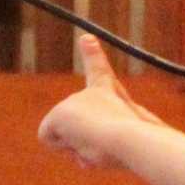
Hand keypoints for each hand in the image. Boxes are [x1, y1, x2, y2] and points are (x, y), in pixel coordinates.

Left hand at [38, 35, 160, 167]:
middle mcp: (88, 92)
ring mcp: (71, 102)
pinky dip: (62, 146)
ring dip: (77, 145)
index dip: (93, 54)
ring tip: (97, 143)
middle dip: (83, 139)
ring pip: (62, 134)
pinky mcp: (56, 115)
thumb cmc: (137, 137)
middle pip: (73, 125)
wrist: (127, 139)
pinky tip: (81, 143)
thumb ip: (113, 131)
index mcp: (108, 91)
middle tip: (103, 143)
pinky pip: (47, 138)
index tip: (87, 38)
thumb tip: (110, 99)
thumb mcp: (135, 133)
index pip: (99, 69)